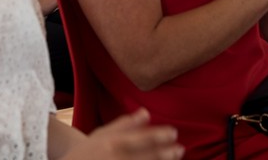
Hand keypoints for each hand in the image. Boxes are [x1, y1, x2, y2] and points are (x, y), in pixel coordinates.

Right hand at [62, 108, 183, 159]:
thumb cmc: (87, 151)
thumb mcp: (102, 134)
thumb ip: (125, 124)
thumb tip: (146, 112)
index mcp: (113, 144)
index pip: (141, 139)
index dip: (159, 136)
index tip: (174, 133)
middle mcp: (117, 158)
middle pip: (146, 156)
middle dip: (165, 153)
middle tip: (180, 149)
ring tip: (175, 158)